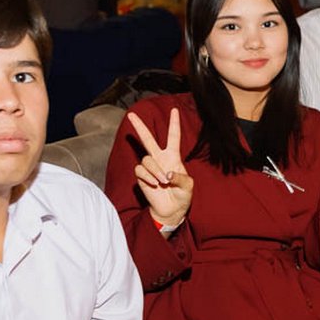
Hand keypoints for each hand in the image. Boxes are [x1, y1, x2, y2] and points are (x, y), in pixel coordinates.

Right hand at [126, 109, 194, 228]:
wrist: (171, 209)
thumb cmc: (182, 196)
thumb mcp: (188, 186)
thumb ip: (180, 178)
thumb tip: (167, 173)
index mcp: (173, 157)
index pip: (173, 137)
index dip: (174, 123)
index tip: (174, 110)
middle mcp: (160, 158)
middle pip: (148, 139)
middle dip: (140, 127)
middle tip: (131, 114)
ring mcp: (150, 167)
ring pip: (147, 159)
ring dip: (155, 170)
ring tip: (162, 182)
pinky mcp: (141, 176)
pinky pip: (140, 170)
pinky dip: (148, 176)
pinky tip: (155, 184)